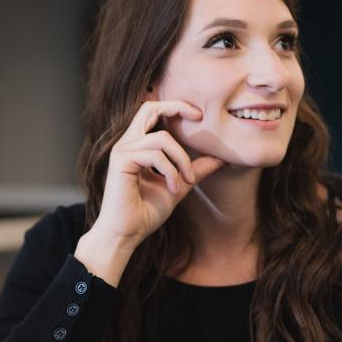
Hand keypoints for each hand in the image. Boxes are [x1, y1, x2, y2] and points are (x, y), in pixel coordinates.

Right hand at [76, 99, 224, 283]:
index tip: (199, 116)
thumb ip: (196, 170)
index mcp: (138, 145)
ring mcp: (122, 151)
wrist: (126, 234)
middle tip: (199, 117)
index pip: (153, 112)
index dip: (175, 107)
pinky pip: (155, 155)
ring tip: (186, 182)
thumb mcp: (178, 185)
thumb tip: (221, 158)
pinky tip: (173, 188)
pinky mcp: (121, 162)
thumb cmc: (146, 212)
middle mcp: (127, 143)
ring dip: (181, 160)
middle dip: (177, 107)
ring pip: (161, 139)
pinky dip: (170, 171)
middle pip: (149, 108)